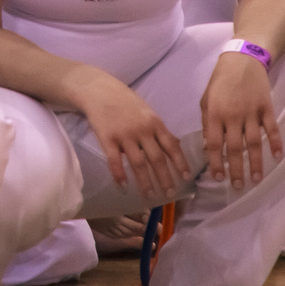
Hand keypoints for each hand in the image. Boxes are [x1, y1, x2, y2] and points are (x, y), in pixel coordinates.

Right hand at [72, 72, 190, 203]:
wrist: (98, 90)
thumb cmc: (125, 101)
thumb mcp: (147, 111)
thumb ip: (159, 129)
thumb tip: (176, 146)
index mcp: (155, 122)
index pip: (171, 146)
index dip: (180, 163)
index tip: (186, 178)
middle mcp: (142, 130)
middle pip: (156, 159)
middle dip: (165, 178)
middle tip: (170, 194)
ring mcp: (124, 135)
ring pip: (138, 164)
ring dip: (145, 182)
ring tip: (149, 196)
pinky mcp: (107, 138)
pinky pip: (115, 160)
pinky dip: (119, 175)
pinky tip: (123, 186)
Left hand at [198, 51, 283, 189]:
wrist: (242, 59)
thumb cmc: (220, 81)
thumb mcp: (206, 99)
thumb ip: (206, 122)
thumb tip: (207, 146)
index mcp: (214, 114)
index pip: (213, 144)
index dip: (215, 162)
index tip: (218, 178)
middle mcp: (232, 115)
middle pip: (235, 148)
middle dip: (236, 169)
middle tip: (238, 186)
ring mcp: (251, 112)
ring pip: (254, 143)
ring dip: (256, 163)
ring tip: (256, 180)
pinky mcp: (267, 108)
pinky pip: (272, 129)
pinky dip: (276, 143)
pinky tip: (277, 157)